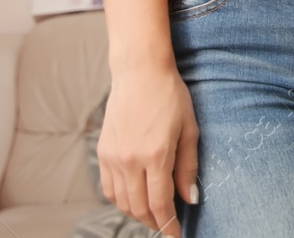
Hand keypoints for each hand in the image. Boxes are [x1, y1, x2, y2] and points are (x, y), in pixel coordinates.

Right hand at [98, 62, 199, 236]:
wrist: (140, 73)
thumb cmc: (170, 97)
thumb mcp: (190, 129)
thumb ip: (188, 166)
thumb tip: (190, 198)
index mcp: (156, 155)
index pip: (160, 203)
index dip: (169, 225)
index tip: (177, 235)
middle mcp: (130, 160)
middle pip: (139, 207)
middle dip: (155, 222)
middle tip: (168, 226)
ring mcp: (113, 157)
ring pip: (122, 202)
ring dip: (137, 214)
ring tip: (153, 215)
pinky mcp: (103, 152)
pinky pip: (109, 188)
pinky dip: (121, 200)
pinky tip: (134, 198)